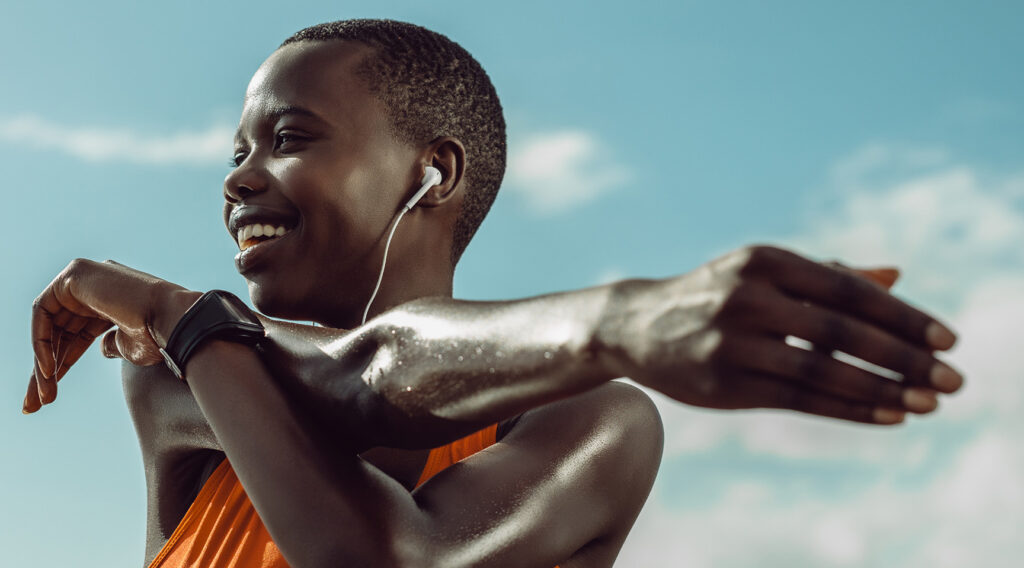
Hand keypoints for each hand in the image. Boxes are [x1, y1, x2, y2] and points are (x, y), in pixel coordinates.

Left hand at [24, 259, 196, 413]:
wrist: (175, 322)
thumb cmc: (160, 337)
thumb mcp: (130, 346)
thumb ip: (112, 344)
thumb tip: (103, 347)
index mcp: (113, 300)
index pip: (77, 332)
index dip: (64, 362)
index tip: (51, 394)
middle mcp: (98, 284)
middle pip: (60, 330)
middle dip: (46, 368)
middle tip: (37, 401)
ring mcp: (87, 276)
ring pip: (48, 324)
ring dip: (42, 362)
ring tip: (42, 394)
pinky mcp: (76, 273)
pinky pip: (43, 311)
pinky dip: (41, 341)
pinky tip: (47, 369)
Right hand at [599, 245, 963, 423]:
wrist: (636, 325)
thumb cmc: (714, 294)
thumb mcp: (764, 272)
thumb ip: (828, 274)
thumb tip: (897, 275)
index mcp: (765, 261)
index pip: (848, 289)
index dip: (902, 315)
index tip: (948, 339)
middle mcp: (747, 298)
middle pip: (841, 331)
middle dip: (904, 358)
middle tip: (953, 380)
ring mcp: (731, 343)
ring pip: (822, 372)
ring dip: (883, 390)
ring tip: (928, 404)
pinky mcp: (723, 384)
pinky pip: (798, 400)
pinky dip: (848, 409)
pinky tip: (888, 415)